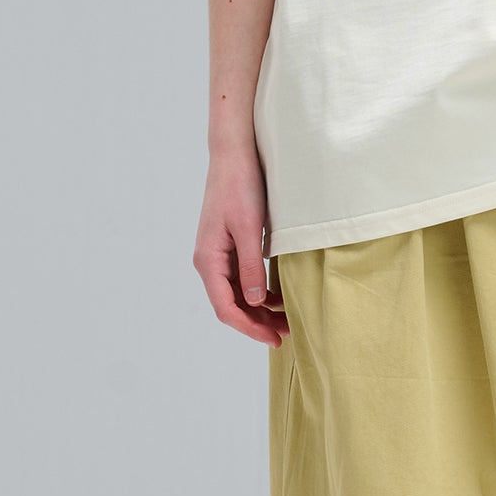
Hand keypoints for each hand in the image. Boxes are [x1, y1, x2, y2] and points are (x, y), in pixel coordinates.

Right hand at [194, 144, 288, 345]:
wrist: (234, 156)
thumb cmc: (240, 187)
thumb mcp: (249, 229)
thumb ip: (251, 267)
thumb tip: (256, 301)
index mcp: (208, 260)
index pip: (226, 308)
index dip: (249, 328)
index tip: (273, 339)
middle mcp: (209, 262)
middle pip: (231, 305)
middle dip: (257, 322)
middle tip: (287, 333)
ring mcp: (218, 255)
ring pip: (237, 294)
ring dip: (259, 309)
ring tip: (286, 318)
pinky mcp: (228, 247)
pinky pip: (241, 279)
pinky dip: (258, 292)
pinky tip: (278, 296)